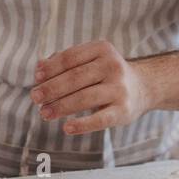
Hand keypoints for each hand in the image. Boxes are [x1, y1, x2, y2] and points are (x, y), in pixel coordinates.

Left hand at [32, 40, 150, 135]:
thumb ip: (66, 62)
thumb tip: (39, 68)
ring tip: (44, 113)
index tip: (36, 78)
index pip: (70, 58)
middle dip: (52, 88)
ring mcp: (119, 89)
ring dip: (60, 106)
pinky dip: (82, 124)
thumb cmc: (106, 73)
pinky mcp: (123, 110)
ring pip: (84, 97)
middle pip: (75, 77)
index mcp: (102, 49)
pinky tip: (66, 128)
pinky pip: (100, 119)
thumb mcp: (91, 60)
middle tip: (35, 97)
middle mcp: (112, 66)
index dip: (51, 68)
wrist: (143, 88)